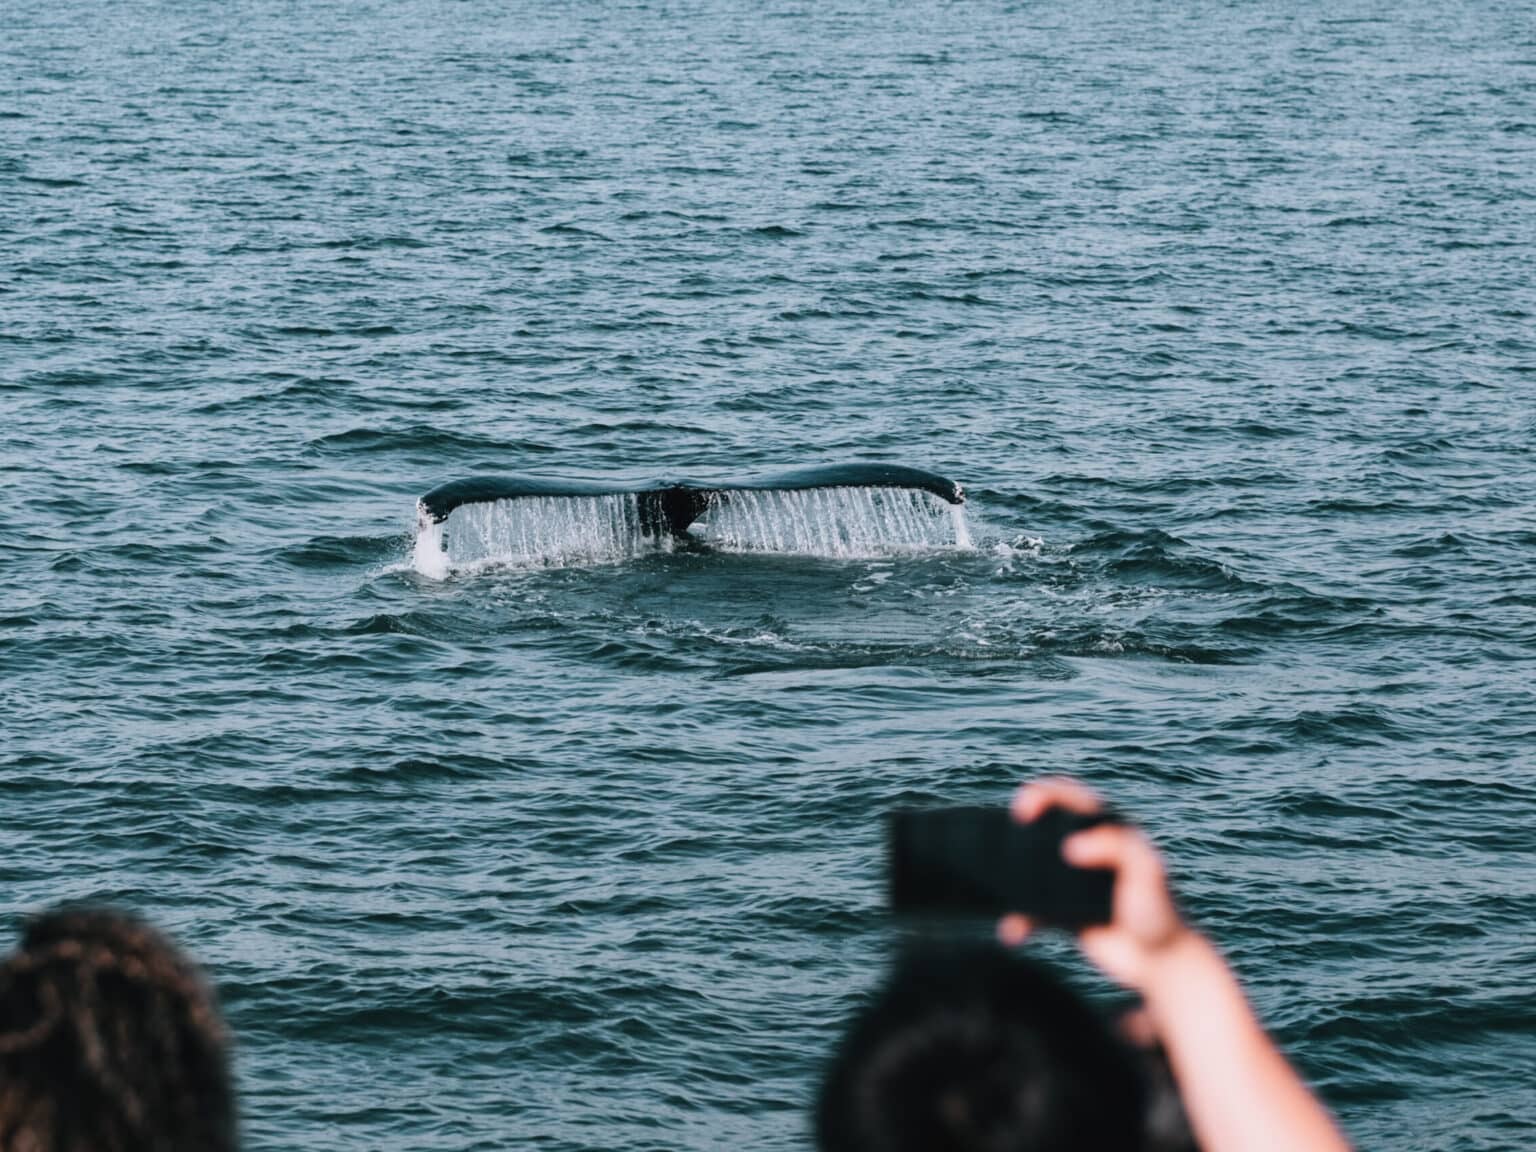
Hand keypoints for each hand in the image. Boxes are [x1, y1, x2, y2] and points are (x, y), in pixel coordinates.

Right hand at [998, 777, 1191, 991]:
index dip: (1045, 793)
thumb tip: (1071, 846)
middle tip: (1008, 833)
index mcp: (1109, 831)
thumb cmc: (1161, 912)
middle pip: (1044, 826)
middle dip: (1018, 825)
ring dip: (1011, 876)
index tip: (1024, 807)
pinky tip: (1013, 931)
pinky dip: (1019, 919)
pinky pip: (1031, 911)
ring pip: (1031, 869)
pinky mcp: (1063, 913)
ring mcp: (1073, 882)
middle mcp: (1088, 851)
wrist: (1161, 963)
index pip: (1073, 798)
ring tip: (998, 886)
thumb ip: (1117, 847)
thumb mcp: (1148, 872)